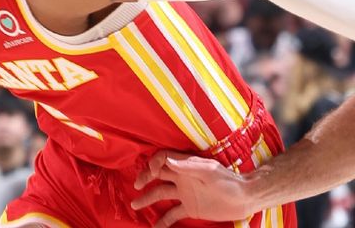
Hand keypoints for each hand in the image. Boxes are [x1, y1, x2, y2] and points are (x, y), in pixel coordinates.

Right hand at [131, 151, 254, 226]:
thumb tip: (167, 161)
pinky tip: (155, 227)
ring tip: (134, 205)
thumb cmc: (228, 181)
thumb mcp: (209, 171)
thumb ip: (188, 167)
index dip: (154, 162)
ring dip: (148, 198)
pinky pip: (173, 214)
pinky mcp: (190, 208)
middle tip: (136, 186)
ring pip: (161, 194)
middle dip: (145, 178)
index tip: (151, 171)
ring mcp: (185, 193)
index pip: (163, 159)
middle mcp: (182, 178)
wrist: (244, 199)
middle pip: (158, 175)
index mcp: (185, 166)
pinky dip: (163, 221)